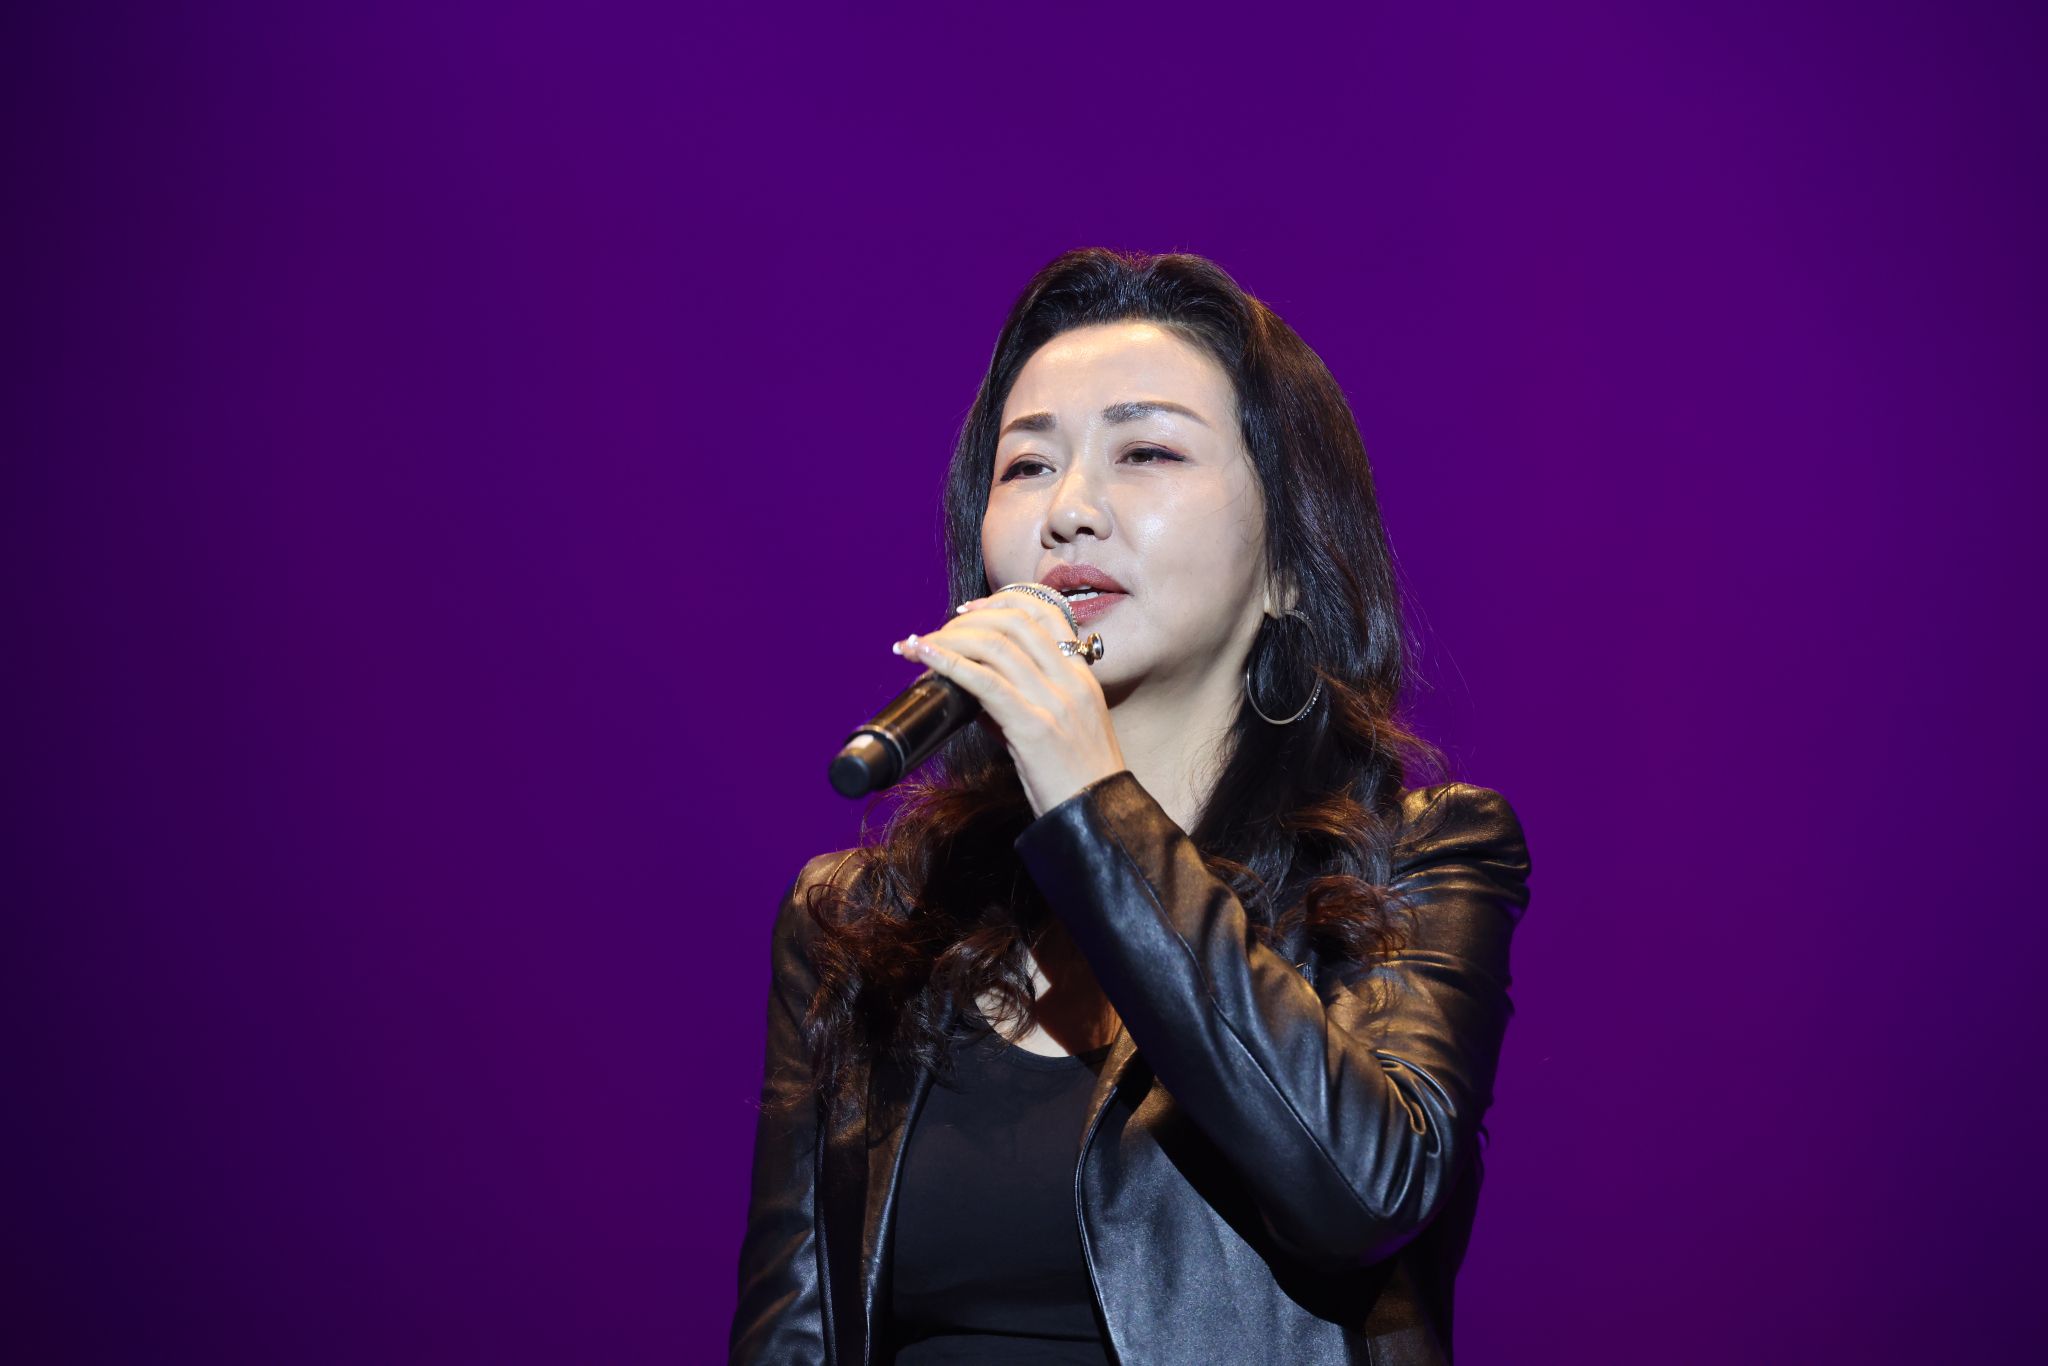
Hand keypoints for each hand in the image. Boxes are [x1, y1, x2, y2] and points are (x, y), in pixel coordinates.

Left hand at [892, 591, 1126, 817]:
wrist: (1099, 817)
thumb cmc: (1077, 780)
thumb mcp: (1061, 729)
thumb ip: (1025, 703)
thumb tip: (975, 690)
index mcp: (1083, 677)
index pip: (1045, 614)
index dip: (1003, 601)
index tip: (969, 610)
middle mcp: (1071, 681)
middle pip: (1014, 622)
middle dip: (968, 619)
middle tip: (937, 631)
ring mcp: (1053, 702)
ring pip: (995, 646)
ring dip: (948, 639)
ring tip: (917, 645)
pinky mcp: (1033, 727)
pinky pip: (985, 682)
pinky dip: (949, 663)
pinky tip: (925, 657)